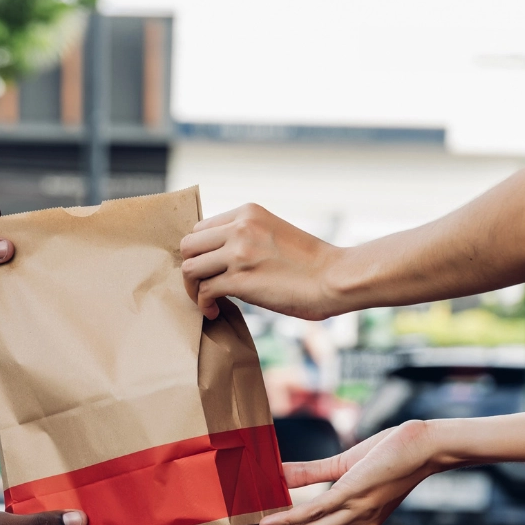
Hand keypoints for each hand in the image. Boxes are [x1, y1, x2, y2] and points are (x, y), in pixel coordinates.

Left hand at [180, 203, 339, 319]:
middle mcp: (240, 228)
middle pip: (188, 245)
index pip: (202, 228)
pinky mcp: (240, 280)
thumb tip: (225, 258)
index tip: (210, 268)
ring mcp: (238, 253)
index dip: (201, 251)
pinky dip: (204, 304)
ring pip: (190, 268)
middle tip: (202, 285)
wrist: (335, 278)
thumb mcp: (276, 233)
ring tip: (207, 300)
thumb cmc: (312, 264)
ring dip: (193, 288)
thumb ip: (249, 237)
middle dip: (192, 268)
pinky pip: (204, 291)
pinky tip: (214, 311)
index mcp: (248, 213)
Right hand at [236, 420, 439, 524]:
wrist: (426, 446)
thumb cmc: (393, 453)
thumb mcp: (346, 465)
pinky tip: (265, 522)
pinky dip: (287, 520)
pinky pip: (313, 513)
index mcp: (355, 521)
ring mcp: (354, 513)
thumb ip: (311, 473)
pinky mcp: (352, 497)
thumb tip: (278, 473)